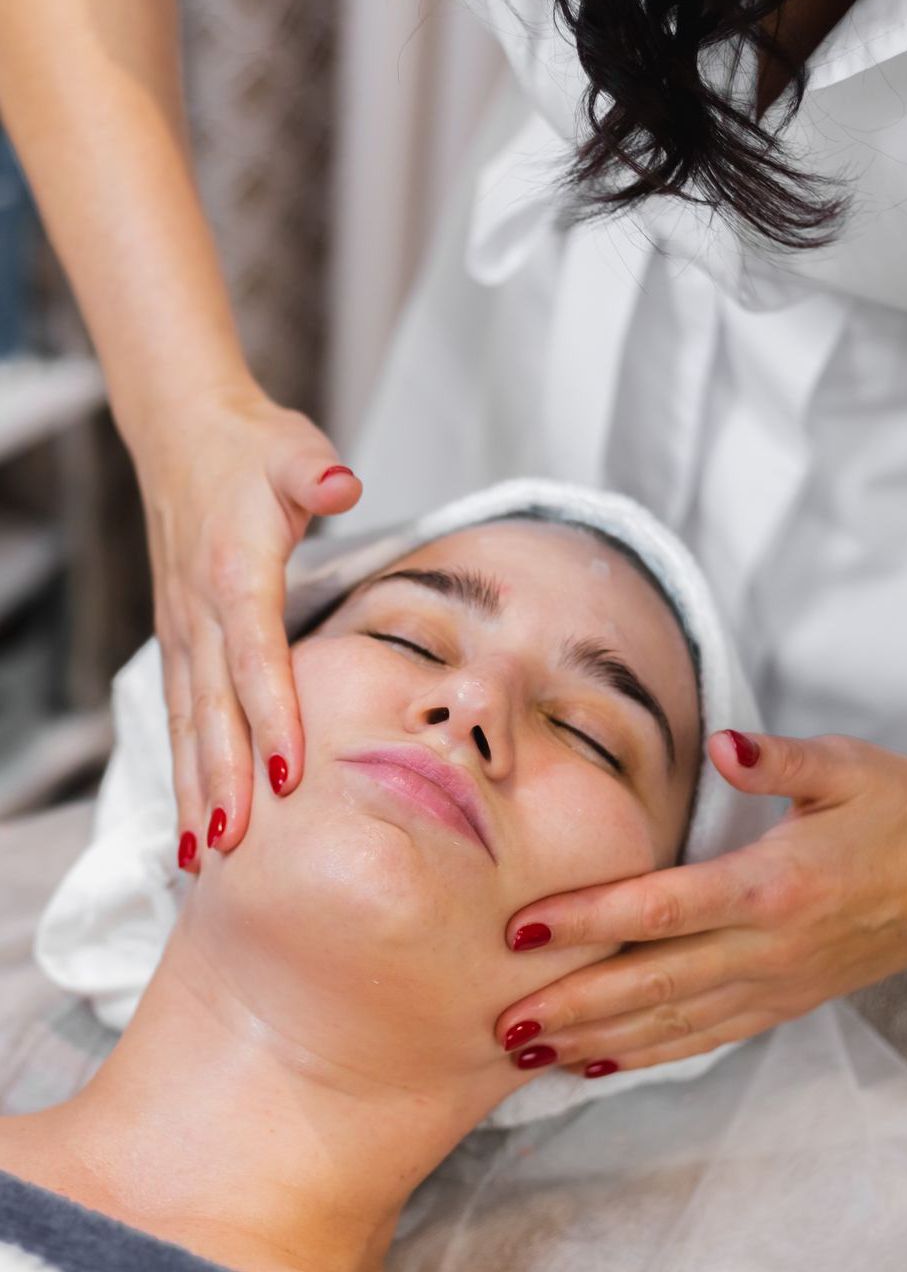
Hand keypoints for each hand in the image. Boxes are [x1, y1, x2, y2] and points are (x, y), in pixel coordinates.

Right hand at [129, 380, 361, 866]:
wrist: (184, 434)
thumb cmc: (251, 449)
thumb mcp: (292, 448)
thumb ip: (313, 471)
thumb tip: (341, 485)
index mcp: (232, 570)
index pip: (254, 655)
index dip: (272, 715)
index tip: (291, 774)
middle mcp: (199, 611)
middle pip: (212, 707)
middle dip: (225, 779)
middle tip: (239, 847)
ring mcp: (182, 630)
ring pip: (186, 723)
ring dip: (194, 789)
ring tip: (203, 858)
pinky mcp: (179, 641)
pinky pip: (179, 716)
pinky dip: (183, 770)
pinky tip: (191, 818)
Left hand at [496, 731, 906, 1077]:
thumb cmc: (896, 810)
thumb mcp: (844, 767)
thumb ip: (778, 759)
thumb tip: (724, 746)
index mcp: (771, 885)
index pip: (660, 909)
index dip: (587, 921)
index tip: (521, 930)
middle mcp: (767, 947)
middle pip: (651, 983)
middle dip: (571, 1005)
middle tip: (500, 1023)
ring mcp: (775, 984)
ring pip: (671, 1023)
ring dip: (596, 1040)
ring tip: (528, 1054)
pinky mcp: (784, 1002)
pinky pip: (705, 1037)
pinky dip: (648, 1055)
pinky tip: (600, 1063)